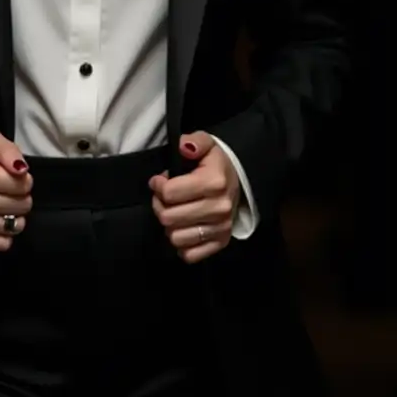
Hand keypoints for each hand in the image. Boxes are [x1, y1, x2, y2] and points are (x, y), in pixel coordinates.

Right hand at [0, 128, 32, 250]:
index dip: (25, 179)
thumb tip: (22, 170)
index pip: (22, 184)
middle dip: (22, 196)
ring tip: (4, 203)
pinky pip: (4, 243)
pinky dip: (5, 232)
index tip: (14, 176)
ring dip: (15, 214)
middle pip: (21, 206)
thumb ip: (7, 150)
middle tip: (9, 189)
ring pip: (15, 226)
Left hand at [148, 132, 241, 263]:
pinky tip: (183, 228)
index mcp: (214, 182)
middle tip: (164, 198)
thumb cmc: (215, 163)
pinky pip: (190, 255)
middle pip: (169, 218)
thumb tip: (184, 146)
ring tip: (174, 212)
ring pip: (176, 238)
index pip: (169, 193)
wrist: (239, 181)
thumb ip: (194, 142)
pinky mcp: (221, 243)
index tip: (160, 180)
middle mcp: (219, 208)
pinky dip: (182, 244)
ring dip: (169, 226)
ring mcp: (221, 228)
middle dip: (160, 206)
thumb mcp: (206, 143)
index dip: (158, 185)